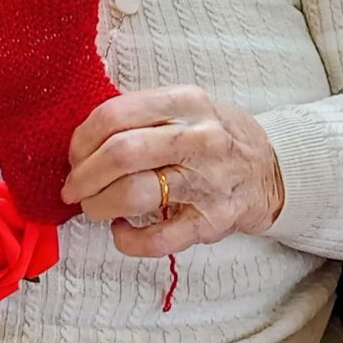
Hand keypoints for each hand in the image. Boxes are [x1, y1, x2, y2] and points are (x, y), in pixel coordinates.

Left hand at [60, 85, 284, 256]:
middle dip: (84, 174)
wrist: (270, 169)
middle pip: (121, 153)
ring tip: (92, 207)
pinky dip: (128, 239)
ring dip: (99, 204)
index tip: (74, 154)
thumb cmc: (212, 134)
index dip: (83, 137)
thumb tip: (83, 138)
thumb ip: (140, 114)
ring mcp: (206, 182)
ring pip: (135, 194)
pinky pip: (158, 238)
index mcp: (185, 102)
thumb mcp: (184, 106)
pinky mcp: (211, 222)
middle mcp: (198, 138)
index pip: (116, 114)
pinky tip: (120, 231)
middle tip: (73, 186)